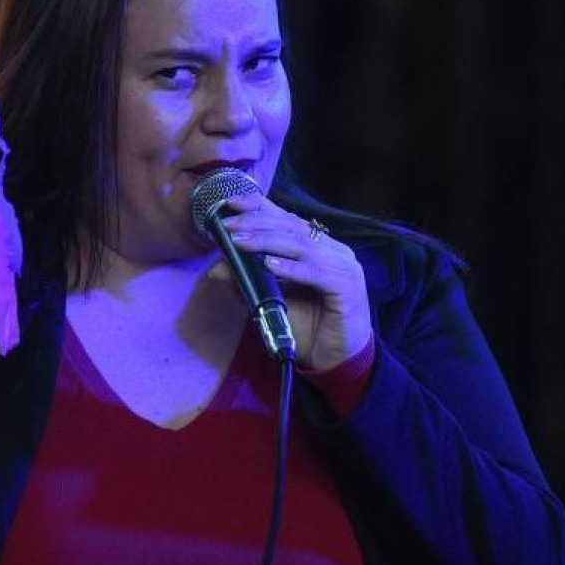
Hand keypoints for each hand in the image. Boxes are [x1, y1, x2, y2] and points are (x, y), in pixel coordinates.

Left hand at [213, 196, 372, 370]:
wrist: (336, 361)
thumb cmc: (308, 329)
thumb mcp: (270, 303)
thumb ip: (247, 284)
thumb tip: (216, 268)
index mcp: (318, 247)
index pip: (287, 218)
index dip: (259, 206)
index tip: (230, 203)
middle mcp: (333, 251)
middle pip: (292, 227)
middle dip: (256, 224)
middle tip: (229, 227)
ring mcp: (344, 267)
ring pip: (302, 245)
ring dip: (268, 242)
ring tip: (241, 243)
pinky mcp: (348, 288)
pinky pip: (317, 273)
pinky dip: (292, 268)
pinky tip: (270, 265)